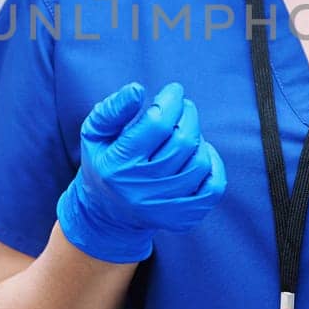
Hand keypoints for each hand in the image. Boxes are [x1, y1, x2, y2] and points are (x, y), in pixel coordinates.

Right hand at [56, 81, 227, 262]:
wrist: (107, 213)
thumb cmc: (104, 162)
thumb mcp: (95, 133)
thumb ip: (113, 109)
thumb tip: (137, 90)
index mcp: (117, 166)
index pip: (157, 124)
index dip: (171, 100)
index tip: (173, 91)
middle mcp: (140, 190)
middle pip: (183, 141)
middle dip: (187, 114)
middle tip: (181, 107)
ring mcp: (163, 208)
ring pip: (199, 162)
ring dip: (197, 138)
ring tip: (184, 131)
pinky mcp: (181, 218)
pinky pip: (213, 187)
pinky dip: (213, 164)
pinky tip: (200, 153)